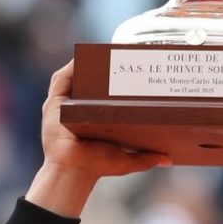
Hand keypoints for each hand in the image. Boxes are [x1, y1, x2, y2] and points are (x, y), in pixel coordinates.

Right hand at [26, 61, 171, 217]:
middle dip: (105, 68)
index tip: (133, 68)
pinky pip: (61, 79)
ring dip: (89, 63)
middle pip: (92, 81)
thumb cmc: (96, 166)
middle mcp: (79, 108)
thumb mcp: (126, 161)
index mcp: (95, 117)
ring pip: (77, 76)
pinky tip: (82, 56)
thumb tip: (168, 159)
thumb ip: (146, 159)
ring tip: (105, 52)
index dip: (117, 79)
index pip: (106, 93)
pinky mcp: (54, 102)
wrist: (74, 171)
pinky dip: (71, 66)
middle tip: (122, 57)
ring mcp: (66, 104)